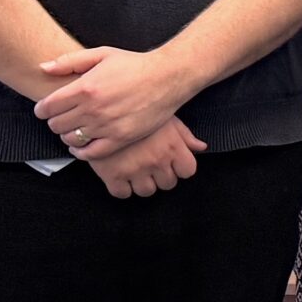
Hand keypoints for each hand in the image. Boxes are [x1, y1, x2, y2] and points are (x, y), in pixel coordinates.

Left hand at [36, 46, 195, 157]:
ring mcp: (107, 126)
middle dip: (55, 121)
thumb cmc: (135, 65)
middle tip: (62, 117)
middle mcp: (93, 109)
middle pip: (56, 125)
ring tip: (74, 129)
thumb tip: (43, 68)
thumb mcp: (102, 54)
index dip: (42, 109)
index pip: (47, 107)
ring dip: (68, 135)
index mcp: (85, 88)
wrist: (167, 78)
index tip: (46, 109)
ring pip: (71, 139)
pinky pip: (91, 153)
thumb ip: (69, 61)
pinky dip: (81, 152)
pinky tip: (82, 146)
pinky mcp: (120, 138)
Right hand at [86, 117, 206, 198]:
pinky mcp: (112, 175)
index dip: (180, 168)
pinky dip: (122, 187)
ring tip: (136, 169)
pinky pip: (122, 193)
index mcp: (172, 146)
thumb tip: (200, 147)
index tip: (172, 163)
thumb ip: (184, 135)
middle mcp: (157, 161)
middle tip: (150, 164)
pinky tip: (121, 175)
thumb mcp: (165, 117)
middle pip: (168, 183)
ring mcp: (135, 170)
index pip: (188, 171)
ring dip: (143, 183)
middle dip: (161, 175)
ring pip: (147, 191)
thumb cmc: (135, 109)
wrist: (100, 108)